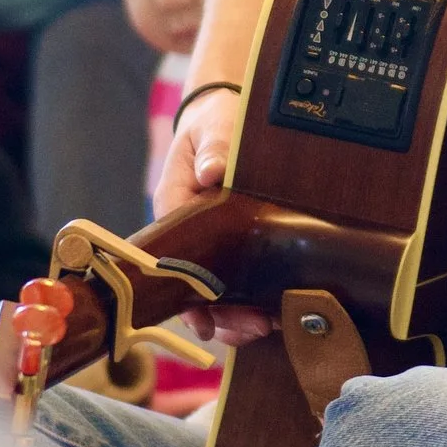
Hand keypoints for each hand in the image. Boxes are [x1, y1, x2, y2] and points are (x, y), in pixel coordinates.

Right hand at [152, 87, 273, 346]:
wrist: (224, 117)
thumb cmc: (213, 122)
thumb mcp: (213, 127)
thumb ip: (214, 147)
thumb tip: (213, 170)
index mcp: (174, 206)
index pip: (171, 260)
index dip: (188, 296)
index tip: (205, 321)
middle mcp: (188, 231)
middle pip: (195, 287)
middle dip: (221, 316)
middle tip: (252, 330)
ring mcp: (210, 240)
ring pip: (216, 290)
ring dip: (237, 315)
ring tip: (265, 327)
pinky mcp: (232, 243)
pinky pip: (238, 278)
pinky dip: (252, 298)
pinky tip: (274, 312)